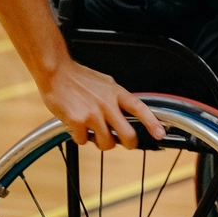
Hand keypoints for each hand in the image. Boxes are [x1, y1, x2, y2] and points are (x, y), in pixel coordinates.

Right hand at [39, 60, 165, 149]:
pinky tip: (77, 128)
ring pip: (106, 143)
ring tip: (93, 132)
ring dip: (100, 142)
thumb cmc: (80, 78)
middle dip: (128, 143)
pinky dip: (80, 138)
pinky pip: (83, 141)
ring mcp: (93, 113)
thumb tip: (127, 112)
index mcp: (117, 93)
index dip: (152, 123)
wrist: (57, 72)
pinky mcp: (77, 121)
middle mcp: (108, 104)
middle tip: (122, 142)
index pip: (140, 109)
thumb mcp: (107, 83)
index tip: (160, 134)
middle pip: (127, 134)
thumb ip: (117, 98)